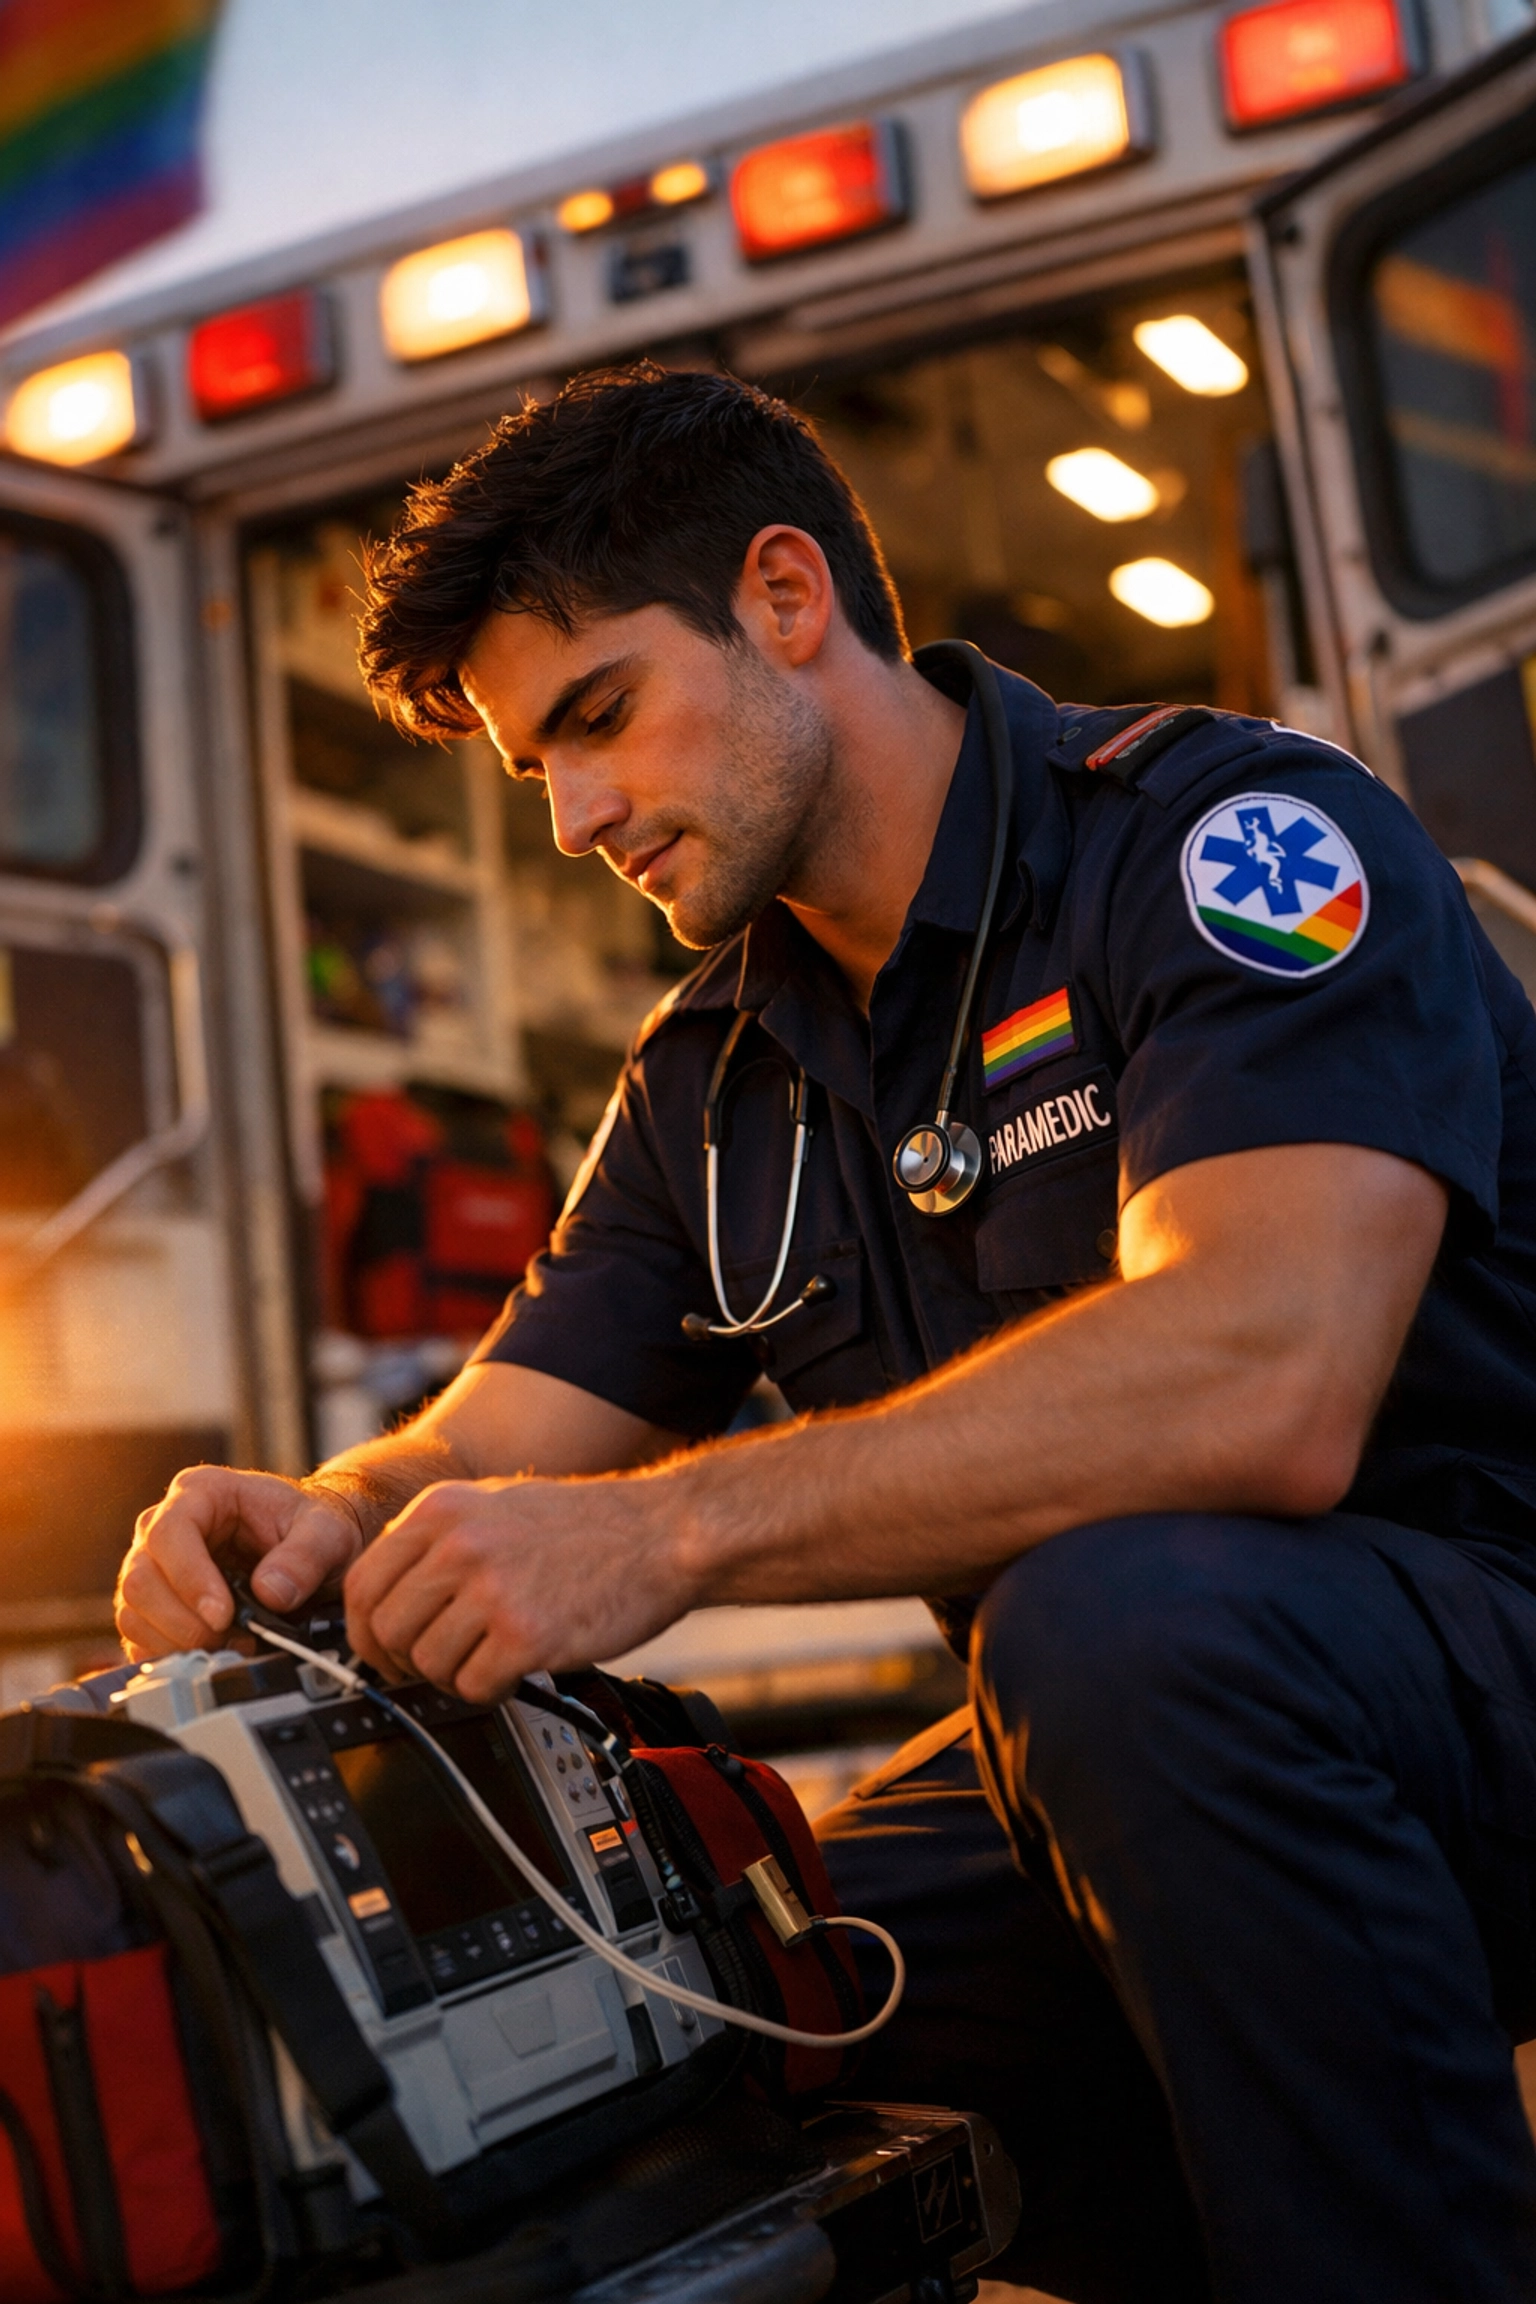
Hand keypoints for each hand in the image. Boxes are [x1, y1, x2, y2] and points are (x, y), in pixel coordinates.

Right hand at [115, 1466, 364, 1660]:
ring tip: (230, 1645)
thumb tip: (270, 1592)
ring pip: (132, 1611)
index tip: (222, 1615)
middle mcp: (163, 1525)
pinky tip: (212, 1652)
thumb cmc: (309, 1527)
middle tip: (231, 1639)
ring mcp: (151, 1565)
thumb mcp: (326, 1532)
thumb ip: (305, 1557)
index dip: (190, 1578)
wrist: (308, 1546)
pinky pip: (137, 1635)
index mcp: (200, 1492)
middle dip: (184, 1620)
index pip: (169, 1533)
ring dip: (178, 1640)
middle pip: (140, 1578)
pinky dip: (171, 1653)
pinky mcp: (150, 1603)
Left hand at [343, 1475, 698, 1703]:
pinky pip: (473, 1687)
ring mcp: (491, 1591)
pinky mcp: (526, 1636)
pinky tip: (514, 1671)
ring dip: (452, 1677)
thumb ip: (439, 1541)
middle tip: (435, 1667)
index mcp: (443, 1510)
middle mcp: (459, 1546)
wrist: (665, 1534)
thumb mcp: (497, 1504)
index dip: (363, 1630)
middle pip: (386, 1630)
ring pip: (426, 1665)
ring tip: (487, 1661)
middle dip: (404, 1662)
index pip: (361, 1584)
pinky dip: (489, 1690)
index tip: (379, 1650)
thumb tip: (389, 1594)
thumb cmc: (590, 1524)